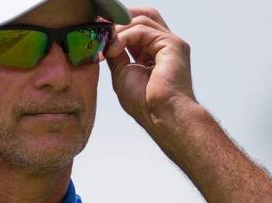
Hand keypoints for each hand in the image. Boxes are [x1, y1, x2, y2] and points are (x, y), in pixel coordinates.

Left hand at [105, 8, 196, 131]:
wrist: (161, 116)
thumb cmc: (144, 103)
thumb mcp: (122, 73)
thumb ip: (117, 53)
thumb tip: (105, 40)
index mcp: (154, 52)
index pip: (137, 26)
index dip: (117, 25)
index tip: (98, 29)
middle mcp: (164, 45)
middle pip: (143, 16)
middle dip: (119, 19)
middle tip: (100, 26)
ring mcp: (170, 43)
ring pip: (141, 20)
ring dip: (118, 31)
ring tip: (107, 47)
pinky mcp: (173, 44)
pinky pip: (143, 29)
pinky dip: (124, 37)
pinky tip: (114, 50)